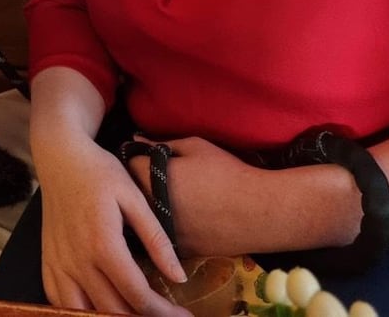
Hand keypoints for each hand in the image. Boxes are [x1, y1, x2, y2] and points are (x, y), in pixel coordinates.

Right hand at [37, 135, 190, 314]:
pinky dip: (80, 311)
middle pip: (113, 311)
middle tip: (165, 315)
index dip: (164, 312)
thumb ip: (156, 238)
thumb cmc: (99, 172)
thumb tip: (179, 276)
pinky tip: (99, 308)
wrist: (60, 156)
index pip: (137, 295)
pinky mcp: (48, 262)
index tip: (184, 315)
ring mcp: (59, 264)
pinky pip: (59, 301)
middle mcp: (78, 261)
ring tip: (135, 313)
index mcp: (103, 244)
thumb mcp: (133, 196)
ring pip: (83, 313)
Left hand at [125, 135, 272, 256]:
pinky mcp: (180, 251)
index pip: (129, 165)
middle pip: (133, 194)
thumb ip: (161, 143)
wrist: (259, 211)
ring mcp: (165, 233)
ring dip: (149, 207)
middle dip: (138, 184)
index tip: (145, 158)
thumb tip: (136, 138)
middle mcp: (153, 208)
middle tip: (156, 177)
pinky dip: (165, 227)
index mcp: (154, 179)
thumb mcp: (194, 147)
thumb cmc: (227, 171)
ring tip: (168, 197)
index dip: (136, 159)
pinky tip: (182, 218)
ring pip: (145, 219)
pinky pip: (163, 236)